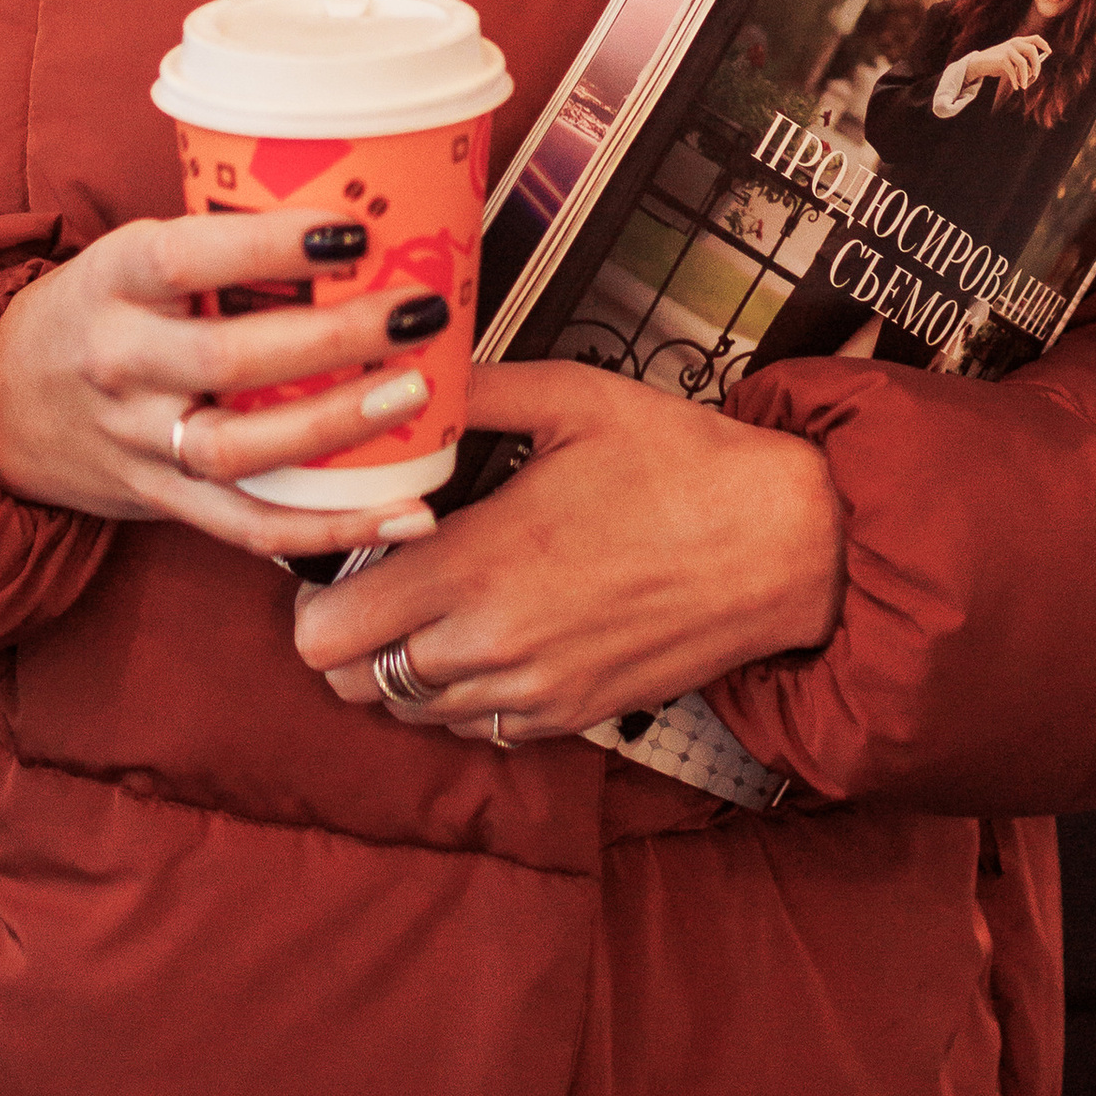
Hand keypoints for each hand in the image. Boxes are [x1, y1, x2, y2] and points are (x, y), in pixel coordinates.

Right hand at [0, 211, 446, 565]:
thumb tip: (363, 207)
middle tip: (414, 311)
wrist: (2, 404)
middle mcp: (119, 361)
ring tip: (412, 394)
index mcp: (114, 279)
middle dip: (332, 339)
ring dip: (335, 426)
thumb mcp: (134, 254)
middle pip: (226, 359)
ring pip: (239, 449)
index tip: (353, 229)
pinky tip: (402, 512)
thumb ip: (221, 245)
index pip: (187, 257)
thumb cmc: (102, 309)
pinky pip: (250, 525)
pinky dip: (332, 528)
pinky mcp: (162, 500)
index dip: (270, 246)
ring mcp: (137, 439)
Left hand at [292, 360, 842, 744]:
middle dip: (343, 628)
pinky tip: (487, 626)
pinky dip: (458, 691)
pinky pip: (474, 727)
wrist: (787, 543)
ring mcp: (532, 693)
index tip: (332, 546)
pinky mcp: (571, 717)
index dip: (308, 590)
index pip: (325, 634)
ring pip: (405, 712)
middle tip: (374, 569)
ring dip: (398, 661)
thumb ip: (467, 390)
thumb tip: (396, 368)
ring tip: (431, 594)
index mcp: (476, 568)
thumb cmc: (682, 461)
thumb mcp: (571, 395)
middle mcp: (490, 648)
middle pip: (348, 683)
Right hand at [964, 33, 1048, 99]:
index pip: (1035, 39)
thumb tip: (1036, 72)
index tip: (1050, 52)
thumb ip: (1024, 62)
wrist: (980, 63)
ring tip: (1024, 86)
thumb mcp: (1012, 59)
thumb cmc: (998, 62)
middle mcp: (1014, 43)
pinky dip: (1016, 81)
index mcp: (1018, 41)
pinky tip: (1016, 86)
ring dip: (1025, 77)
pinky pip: (1014, 72)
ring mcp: (1007, 50)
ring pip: (1024, 64)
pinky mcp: (1002, 59)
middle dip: (1036, 65)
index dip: (1044, 44)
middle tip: (1035, 76)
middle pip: (1032, 51)